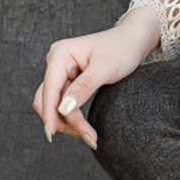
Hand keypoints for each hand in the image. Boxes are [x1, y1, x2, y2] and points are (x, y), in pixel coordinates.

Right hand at [32, 5, 160, 148]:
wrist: (131, 42)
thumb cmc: (121, 50)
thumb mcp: (104, 69)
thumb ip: (83, 88)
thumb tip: (63, 108)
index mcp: (61, 54)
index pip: (50, 89)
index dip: (50, 113)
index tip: (52, 134)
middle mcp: (56, 62)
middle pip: (48, 99)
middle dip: (63, 120)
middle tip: (88, 137)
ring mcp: (61, 72)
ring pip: (54, 104)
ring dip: (68, 122)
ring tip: (90, 136)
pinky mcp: (68, 81)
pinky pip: (64, 103)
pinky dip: (72, 117)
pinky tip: (85, 128)